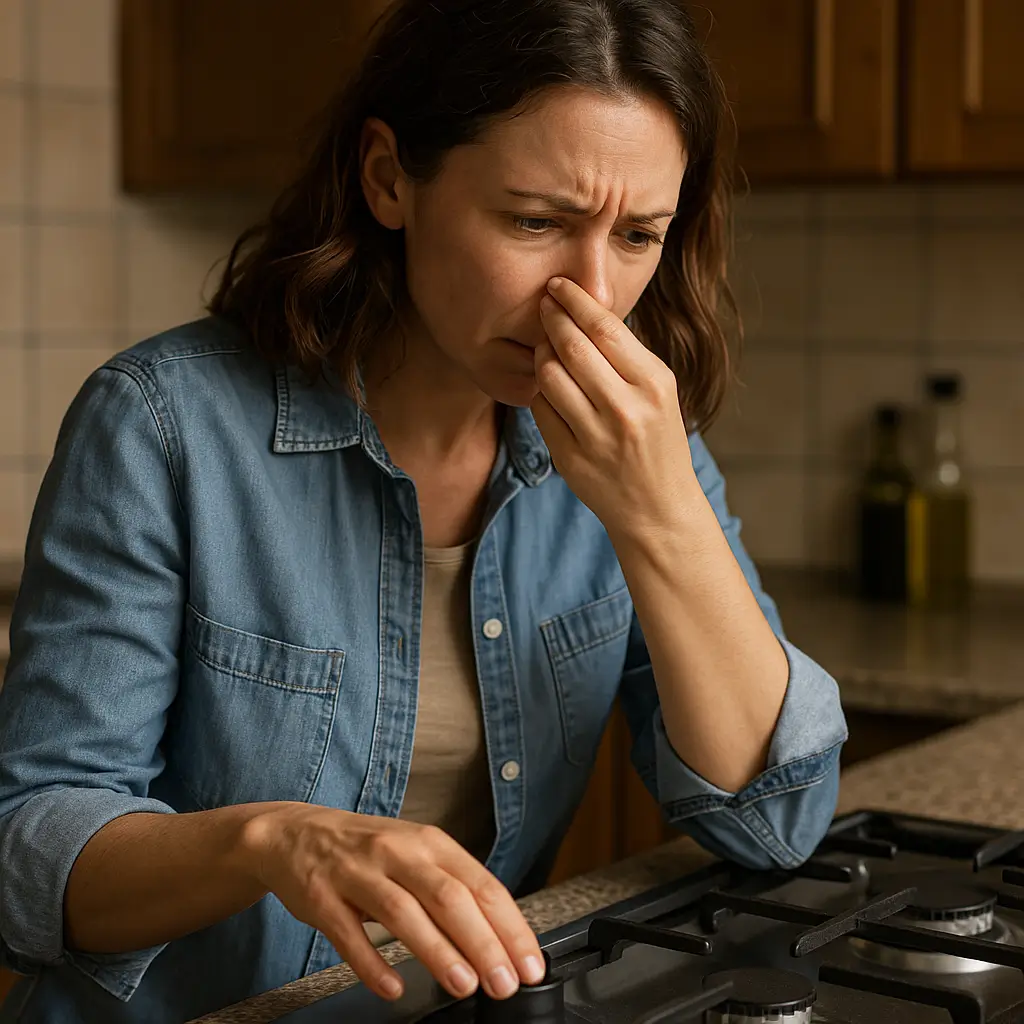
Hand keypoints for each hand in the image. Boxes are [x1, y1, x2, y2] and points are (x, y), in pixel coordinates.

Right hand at [239, 804, 545, 1002]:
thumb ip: (452, 887)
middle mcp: (398, 852)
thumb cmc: (367, 850)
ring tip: (464, 984)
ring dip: (437, 951)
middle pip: (449, 897)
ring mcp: (358, 873)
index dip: (509, 926)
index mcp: (430, 843)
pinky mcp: (323, 897)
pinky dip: (372, 964)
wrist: (295, 833)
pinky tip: (392, 987)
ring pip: (404, 912)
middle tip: (504, 983)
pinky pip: (348, 934)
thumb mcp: (415, 854)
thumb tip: (498, 937)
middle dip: (483, 943)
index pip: (481, 884)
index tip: (529, 963)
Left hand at [530, 277, 700, 544]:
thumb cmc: (658, 440)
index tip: (558, 285)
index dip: (575, 301)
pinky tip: (548, 385)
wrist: (658, 507)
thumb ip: (627, 355)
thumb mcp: (660, 392)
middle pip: (571, 346)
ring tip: (546, 346)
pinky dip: (541, 391)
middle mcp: (625, 408)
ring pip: (549, 376)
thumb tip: (585, 310)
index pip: (605, 328)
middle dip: (551, 317)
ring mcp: (595, 436)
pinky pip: (542, 409)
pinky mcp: (570, 458)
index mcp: (653, 384)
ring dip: (541, 353)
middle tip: (543, 304)